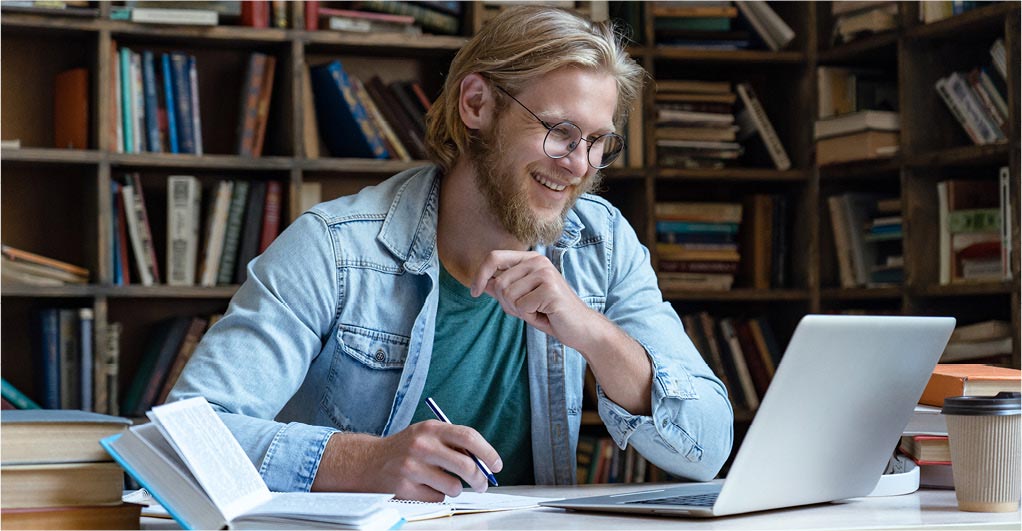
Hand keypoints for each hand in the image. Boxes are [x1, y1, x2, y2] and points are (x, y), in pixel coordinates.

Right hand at [313, 420, 501, 501]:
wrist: (366, 462)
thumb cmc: (405, 449)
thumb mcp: (426, 435)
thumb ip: (453, 443)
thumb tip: (484, 462)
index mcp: (430, 428)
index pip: (468, 437)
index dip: (487, 452)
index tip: (496, 465)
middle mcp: (421, 445)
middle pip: (466, 466)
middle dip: (480, 479)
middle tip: (483, 484)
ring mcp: (412, 467)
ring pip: (454, 487)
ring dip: (455, 489)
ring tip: (445, 484)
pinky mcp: (404, 488)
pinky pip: (437, 498)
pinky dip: (437, 496)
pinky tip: (424, 488)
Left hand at [470, 250, 595, 348]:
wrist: (580, 328)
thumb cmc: (550, 313)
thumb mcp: (522, 300)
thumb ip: (504, 289)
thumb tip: (483, 283)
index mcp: (531, 258)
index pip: (495, 257)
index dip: (480, 275)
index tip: (474, 292)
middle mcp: (538, 261)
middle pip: (500, 282)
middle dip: (507, 303)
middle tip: (527, 310)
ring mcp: (545, 273)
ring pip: (509, 295)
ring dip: (519, 311)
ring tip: (538, 312)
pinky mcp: (550, 290)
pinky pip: (522, 307)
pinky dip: (529, 317)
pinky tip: (545, 315)